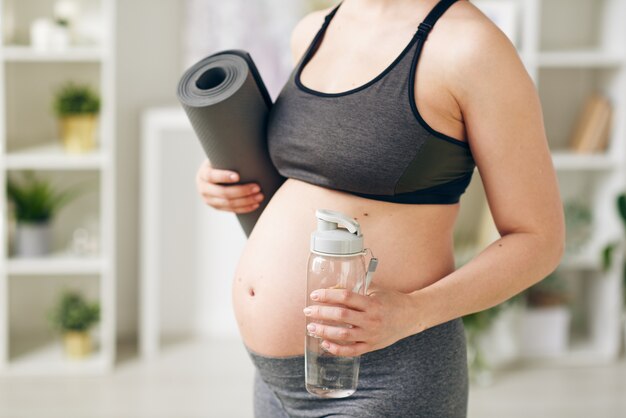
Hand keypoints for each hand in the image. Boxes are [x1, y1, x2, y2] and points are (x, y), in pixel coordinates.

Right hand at [195, 159, 264, 212]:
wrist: (212, 173)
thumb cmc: (221, 161)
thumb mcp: (220, 156)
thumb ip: (229, 154)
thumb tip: (248, 141)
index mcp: (203, 174)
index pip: (212, 176)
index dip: (224, 177)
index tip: (238, 176)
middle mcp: (203, 189)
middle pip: (223, 193)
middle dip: (242, 191)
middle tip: (257, 187)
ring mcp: (209, 200)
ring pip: (229, 204)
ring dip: (246, 201)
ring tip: (260, 196)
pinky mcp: (217, 207)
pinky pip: (231, 210)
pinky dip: (244, 208)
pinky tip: (256, 205)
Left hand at [303, 285, 419, 356]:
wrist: (411, 316)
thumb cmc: (390, 300)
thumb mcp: (374, 289)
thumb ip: (354, 289)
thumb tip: (331, 289)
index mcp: (372, 303)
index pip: (345, 297)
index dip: (328, 295)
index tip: (315, 295)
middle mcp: (371, 319)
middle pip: (341, 316)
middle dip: (321, 313)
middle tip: (308, 310)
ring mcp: (371, 335)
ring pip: (343, 335)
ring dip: (324, 331)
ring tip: (311, 327)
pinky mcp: (371, 346)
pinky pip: (351, 351)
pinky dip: (336, 349)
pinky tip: (324, 344)